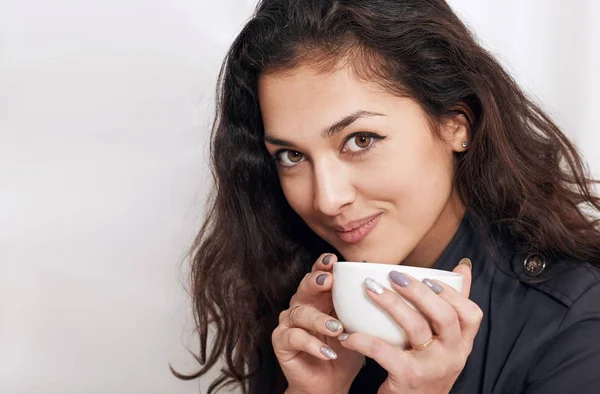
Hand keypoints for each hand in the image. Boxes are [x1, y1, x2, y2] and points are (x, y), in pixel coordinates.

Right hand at [272, 253, 364, 393]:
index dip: (323, 265)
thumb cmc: (344, 352)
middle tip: (328, 281)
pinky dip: (312, 344)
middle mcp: (302, 306)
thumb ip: (361, 307)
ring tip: (337, 328)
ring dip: (319, 319)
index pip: (319, 275)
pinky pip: (294, 337)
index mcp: (320, 298)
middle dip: (316, 281)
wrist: (331, 384)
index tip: (333, 260)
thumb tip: (380, 284)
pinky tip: (326, 352)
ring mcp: (289, 323)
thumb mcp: (357, 327)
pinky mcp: (281, 341)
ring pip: (300, 313)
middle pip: (304, 287)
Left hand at [338, 261, 481, 393]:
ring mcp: (432, 368)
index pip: (471, 314)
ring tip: (370, 289)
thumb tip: (462, 267)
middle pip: (444, 315)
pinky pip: (384, 352)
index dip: (452, 292)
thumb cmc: (426, 370)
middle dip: (419, 290)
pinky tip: (349, 334)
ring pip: (416, 327)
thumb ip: (452, 308)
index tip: (429, 277)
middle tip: (395, 275)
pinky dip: (363, 340)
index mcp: (462, 344)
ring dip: (391, 303)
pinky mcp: (409, 378)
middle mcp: (453, 356)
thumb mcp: (445, 344)